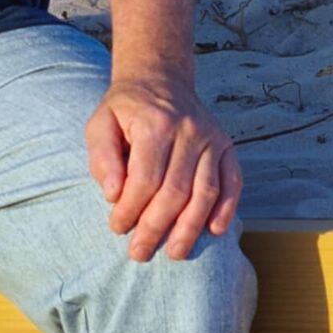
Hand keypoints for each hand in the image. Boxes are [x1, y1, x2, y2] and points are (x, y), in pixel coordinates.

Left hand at [84, 71, 243, 262]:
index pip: (144, 179)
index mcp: (155, 124)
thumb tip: (114, 195)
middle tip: (139, 252)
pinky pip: (232, 181)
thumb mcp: (100, 125)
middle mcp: (189, 130)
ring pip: (205, 191)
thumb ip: (102, 158)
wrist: (159, 80)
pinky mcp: (226, 146)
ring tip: (175, 253)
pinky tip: (215, 231)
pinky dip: (227, 208)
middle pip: (175, 191)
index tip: (117, 228)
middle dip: (156, 227)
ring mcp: (211, 138)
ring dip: (190, 228)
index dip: (131, 210)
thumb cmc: (125, 111)